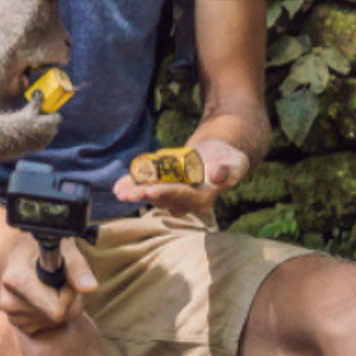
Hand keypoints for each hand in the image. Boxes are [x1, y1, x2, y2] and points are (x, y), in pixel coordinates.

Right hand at [0, 209, 96, 334]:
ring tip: (47, 284)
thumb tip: (90, 287)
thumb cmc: (38, 243)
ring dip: (57, 306)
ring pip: (51, 322)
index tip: (66, 278)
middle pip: (57, 318)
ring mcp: (10, 313)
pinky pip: (42, 325)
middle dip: (66, 301)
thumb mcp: (61, 246)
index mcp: (19, 281)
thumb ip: (77, 267)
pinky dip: (47, 313)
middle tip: (59, 280)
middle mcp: (10, 301)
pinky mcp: (13, 320)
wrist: (12, 245)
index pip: (58, 310)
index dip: (69, 294)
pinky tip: (41, 294)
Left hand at [112, 137, 248, 217]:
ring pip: (151, 193)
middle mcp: (186, 201)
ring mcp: (173, 194)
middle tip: (129, 195)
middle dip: (145, 195)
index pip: (184, 197)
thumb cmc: (231, 160)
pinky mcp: (164, 185)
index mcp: (203, 199)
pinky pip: (147, 185)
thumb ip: (230, 171)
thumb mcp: (237, 163)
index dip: (168, 193)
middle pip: (164, 198)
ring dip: (135, 192)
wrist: (219, 154)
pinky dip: (133, 184)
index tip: (153, 191)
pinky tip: (118, 186)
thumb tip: (218, 175)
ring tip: (120, 191)